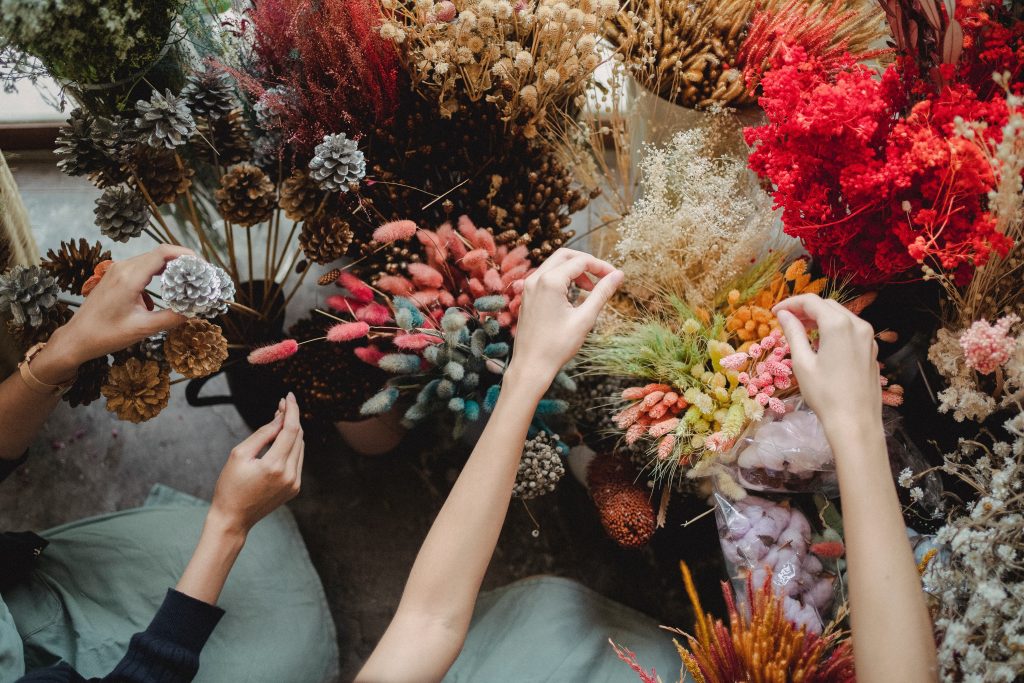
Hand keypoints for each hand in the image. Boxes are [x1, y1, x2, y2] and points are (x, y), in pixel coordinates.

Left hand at [40, 245, 194, 380]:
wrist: (76, 338)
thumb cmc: (106, 335)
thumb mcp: (143, 328)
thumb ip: (172, 318)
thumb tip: (195, 310)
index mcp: (130, 277)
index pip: (164, 253)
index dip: (187, 255)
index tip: (203, 267)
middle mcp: (123, 268)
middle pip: (160, 254)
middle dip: (183, 262)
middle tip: (201, 277)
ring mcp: (117, 270)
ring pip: (151, 260)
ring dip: (171, 268)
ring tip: (188, 281)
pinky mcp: (115, 276)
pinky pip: (142, 267)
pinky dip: (159, 274)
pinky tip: (167, 288)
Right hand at [208, 393, 303, 535]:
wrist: (233, 519)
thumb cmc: (230, 486)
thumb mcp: (240, 454)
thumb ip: (263, 434)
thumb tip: (280, 417)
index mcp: (275, 466)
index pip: (291, 429)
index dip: (292, 410)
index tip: (289, 396)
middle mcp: (290, 475)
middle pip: (298, 437)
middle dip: (291, 418)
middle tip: (281, 405)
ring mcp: (295, 483)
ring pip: (300, 448)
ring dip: (292, 432)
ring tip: (279, 420)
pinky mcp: (295, 488)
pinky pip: (298, 460)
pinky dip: (292, 447)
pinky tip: (281, 440)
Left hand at [507, 248, 622, 388]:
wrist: (531, 366)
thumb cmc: (557, 346)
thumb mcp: (585, 318)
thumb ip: (602, 293)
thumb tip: (618, 275)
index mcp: (550, 281)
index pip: (580, 261)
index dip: (601, 266)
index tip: (614, 276)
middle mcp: (535, 279)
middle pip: (565, 255)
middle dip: (587, 263)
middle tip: (603, 277)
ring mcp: (528, 287)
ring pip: (554, 265)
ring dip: (574, 271)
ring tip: (590, 289)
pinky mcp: (527, 296)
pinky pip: (546, 277)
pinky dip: (562, 279)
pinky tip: (574, 296)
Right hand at [773, 294, 880, 434]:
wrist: (856, 422)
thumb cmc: (825, 394)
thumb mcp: (802, 362)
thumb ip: (793, 333)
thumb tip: (783, 315)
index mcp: (838, 325)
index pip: (811, 302)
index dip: (790, 303)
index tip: (774, 312)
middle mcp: (857, 325)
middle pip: (827, 306)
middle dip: (805, 309)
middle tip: (785, 321)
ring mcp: (868, 337)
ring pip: (841, 316)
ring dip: (820, 318)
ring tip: (801, 331)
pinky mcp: (871, 350)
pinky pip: (851, 330)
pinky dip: (834, 329)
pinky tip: (822, 343)